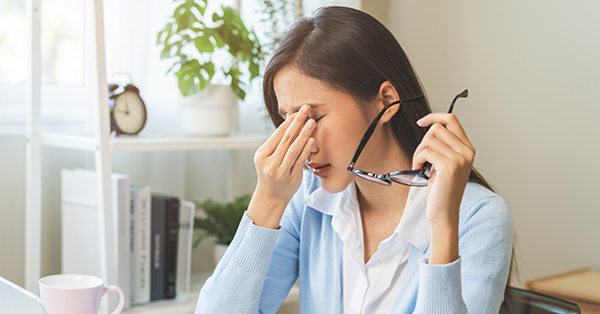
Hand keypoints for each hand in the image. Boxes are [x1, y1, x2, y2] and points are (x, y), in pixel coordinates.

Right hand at [248, 105, 315, 228]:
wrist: (271, 196)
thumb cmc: (272, 172)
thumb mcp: (269, 156)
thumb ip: (278, 141)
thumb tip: (292, 119)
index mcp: (261, 155)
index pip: (277, 134)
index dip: (289, 122)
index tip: (298, 111)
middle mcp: (269, 163)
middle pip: (285, 139)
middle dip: (297, 122)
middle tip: (306, 109)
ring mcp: (280, 172)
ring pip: (293, 149)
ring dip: (303, 134)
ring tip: (312, 122)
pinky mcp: (291, 178)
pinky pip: (300, 162)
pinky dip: (306, 150)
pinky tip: (312, 140)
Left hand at [413, 113, 474, 262]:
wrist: (444, 212)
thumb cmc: (441, 189)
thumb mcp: (445, 163)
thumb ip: (444, 145)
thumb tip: (431, 127)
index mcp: (467, 148)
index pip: (452, 119)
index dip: (434, 117)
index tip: (421, 122)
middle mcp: (467, 152)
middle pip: (437, 128)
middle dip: (422, 141)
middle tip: (420, 157)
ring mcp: (460, 159)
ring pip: (429, 139)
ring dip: (418, 152)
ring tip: (419, 164)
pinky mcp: (450, 166)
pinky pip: (426, 151)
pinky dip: (417, 159)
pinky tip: (419, 169)